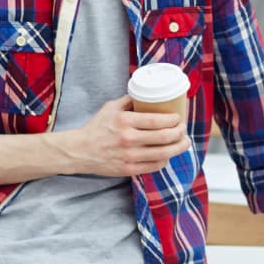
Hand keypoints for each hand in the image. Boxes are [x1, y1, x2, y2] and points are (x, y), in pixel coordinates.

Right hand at [62, 96, 189, 176]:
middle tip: (184, 129)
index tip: (179, 117)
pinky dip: (165, 160)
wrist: (80, 150)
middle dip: (180, 132)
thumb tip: (147, 93)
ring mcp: (129, 156)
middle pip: (165, 137)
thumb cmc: (96, 127)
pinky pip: (154, 166)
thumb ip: (129, 100)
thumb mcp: (110, 107)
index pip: (158, 121)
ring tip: (184, 142)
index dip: (174, 120)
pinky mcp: (128, 169)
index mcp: (125, 121)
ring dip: (178, 147)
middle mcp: (128, 139)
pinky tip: (167, 154)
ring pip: (163, 153)